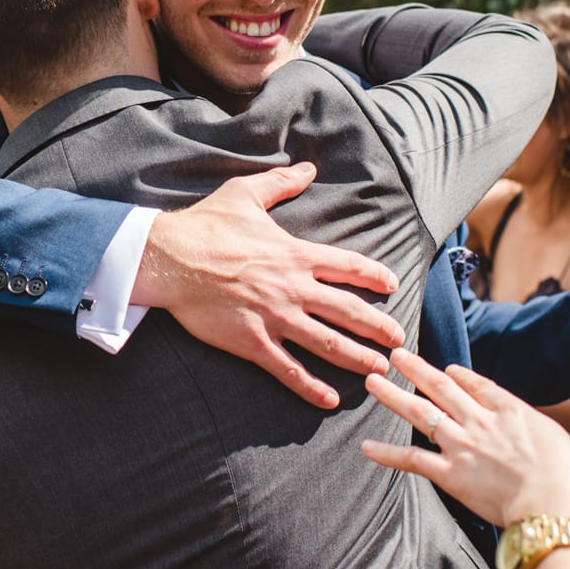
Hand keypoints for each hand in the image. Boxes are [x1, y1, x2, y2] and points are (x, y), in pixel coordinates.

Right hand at [136, 162, 403, 409]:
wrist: (171, 258)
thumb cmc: (206, 224)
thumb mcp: (245, 193)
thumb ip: (280, 183)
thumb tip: (307, 168)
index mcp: (296, 253)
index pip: (348, 265)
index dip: (374, 276)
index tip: (392, 285)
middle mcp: (294, 287)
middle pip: (348, 310)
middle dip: (378, 326)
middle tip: (399, 339)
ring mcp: (275, 317)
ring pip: (327, 343)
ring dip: (357, 358)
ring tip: (379, 369)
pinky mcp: (253, 341)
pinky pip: (288, 369)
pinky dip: (310, 387)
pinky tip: (329, 400)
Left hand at [362, 348, 569, 526]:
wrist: (554, 504)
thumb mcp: (564, 442)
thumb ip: (544, 435)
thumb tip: (544, 442)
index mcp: (511, 411)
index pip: (479, 386)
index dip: (460, 376)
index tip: (448, 369)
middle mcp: (480, 421)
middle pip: (442, 387)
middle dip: (417, 369)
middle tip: (397, 355)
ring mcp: (462, 445)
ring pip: (419, 412)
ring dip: (393, 395)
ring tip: (373, 380)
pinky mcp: (450, 474)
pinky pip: (411, 460)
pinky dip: (387, 454)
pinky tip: (367, 448)